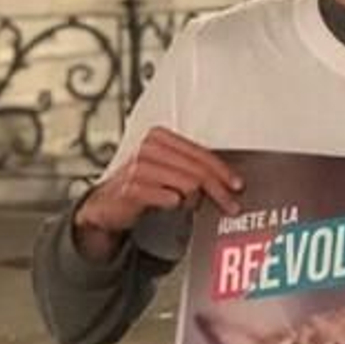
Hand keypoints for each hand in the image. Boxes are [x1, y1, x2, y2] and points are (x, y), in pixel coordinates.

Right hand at [73, 126, 243, 258]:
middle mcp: (149, 148)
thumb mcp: (169, 171)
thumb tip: (228, 181)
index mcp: (160, 137)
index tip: (237, 185)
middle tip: (230, 205)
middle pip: (197, 170)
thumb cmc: (142, 185)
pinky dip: (176, 204)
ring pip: (187, 184)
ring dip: (195, 200)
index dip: (223, 171)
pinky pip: (168, 198)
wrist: (107, 205)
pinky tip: (173, 205)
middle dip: (219, 190)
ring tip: (193, 206)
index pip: (201, 153)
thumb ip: (194, 170)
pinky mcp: (132, 188)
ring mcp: (139, 167)